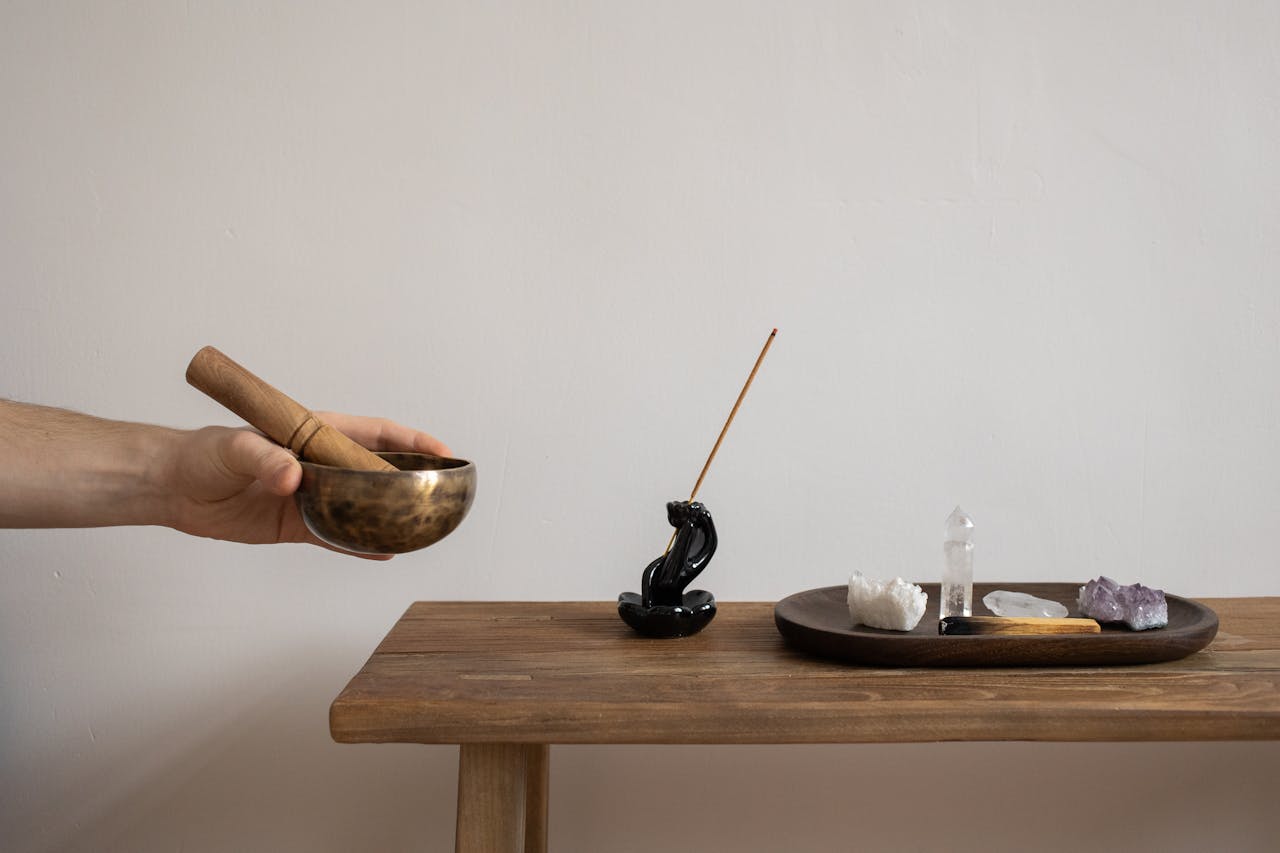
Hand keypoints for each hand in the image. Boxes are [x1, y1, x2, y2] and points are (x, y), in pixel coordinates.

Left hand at [163, 412, 450, 557]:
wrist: (174, 487)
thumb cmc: (202, 455)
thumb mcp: (233, 449)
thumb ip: (264, 458)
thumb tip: (292, 476)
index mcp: (315, 434)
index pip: (374, 433)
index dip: (411, 441)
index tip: (441, 451)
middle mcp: (321, 464)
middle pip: (378, 469)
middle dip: (413, 477)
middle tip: (445, 491)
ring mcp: (313, 495)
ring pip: (363, 505)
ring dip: (391, 514)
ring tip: (424, 526)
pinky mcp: (298, 525)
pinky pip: (338, 536)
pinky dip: (361, 544)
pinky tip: (386, 552)